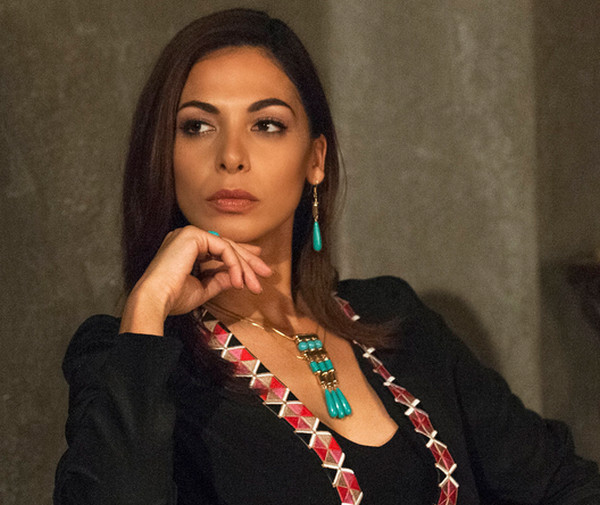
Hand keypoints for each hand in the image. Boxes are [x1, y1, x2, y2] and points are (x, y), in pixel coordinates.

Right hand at [119, 226, 271, 334]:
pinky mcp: (193, 235)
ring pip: (227, 247)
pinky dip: (234, 265)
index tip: (256, 267)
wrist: (156, 300)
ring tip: (254, 284)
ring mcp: (189, 234)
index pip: (219, 247)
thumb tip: (237, 278)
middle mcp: (187, 236)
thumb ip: (219, 279)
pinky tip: (239, 280)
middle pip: (226, 245)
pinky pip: (223, 248)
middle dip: (248, 260)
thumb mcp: (203, 288)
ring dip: (244, 266)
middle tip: (266, 272)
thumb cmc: (173, 298)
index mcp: (186, 247)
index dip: (240, 256)